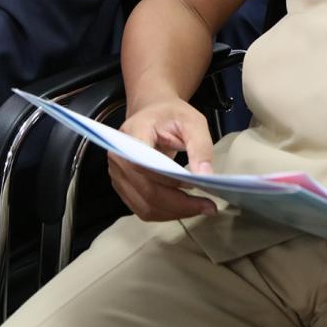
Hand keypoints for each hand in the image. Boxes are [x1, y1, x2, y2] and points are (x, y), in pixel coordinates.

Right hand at [106, 97, 216, 221]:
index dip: (168, 180)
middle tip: (208, 206)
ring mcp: (117, 174)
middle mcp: (119, 156)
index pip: (144, 164)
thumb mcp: (193, 122)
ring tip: (199, 207)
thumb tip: (205, 175)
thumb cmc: (170, 115)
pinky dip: (166, 213)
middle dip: (179, 203)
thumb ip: (200, 145)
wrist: (152, 113)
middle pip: (147, 190)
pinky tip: (184, 206)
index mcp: (133, 133)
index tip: (195, 184)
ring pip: (145, 206)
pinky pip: (143, 209)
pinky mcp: (123, 187)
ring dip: (174, 212)